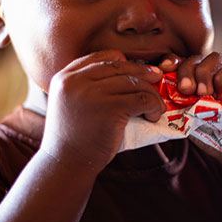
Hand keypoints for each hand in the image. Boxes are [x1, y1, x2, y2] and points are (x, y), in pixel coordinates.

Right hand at [41, 50, 165, 172]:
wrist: (66, 164)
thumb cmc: (72, 138)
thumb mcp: (69, 104)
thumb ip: (85, 87)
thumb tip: (121, 74)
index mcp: (64, 77)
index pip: (99, 57)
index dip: (120, 61)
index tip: (135, 70)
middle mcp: (75, 81)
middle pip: (119, 66)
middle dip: (142, 72)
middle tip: (157, 78)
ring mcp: (92, 93)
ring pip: (134, 82)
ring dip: (151, 93)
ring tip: (156, 106)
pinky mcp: (110, 108)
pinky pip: (142, 98)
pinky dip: (154, 105)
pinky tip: (154, 115)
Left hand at [157, 52, 221, 109]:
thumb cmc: (204, 129)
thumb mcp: (183, 115)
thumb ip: (173, 100)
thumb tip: (157, 91)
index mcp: (188, 77)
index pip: (177, 61)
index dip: (170, 62)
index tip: (163, 69)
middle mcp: (206, 71)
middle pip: (193, 59)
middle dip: (186, 72)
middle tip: (186, 89)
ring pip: (213, 58)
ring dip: (204, 75)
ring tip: (203, 94)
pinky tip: (220, 96)